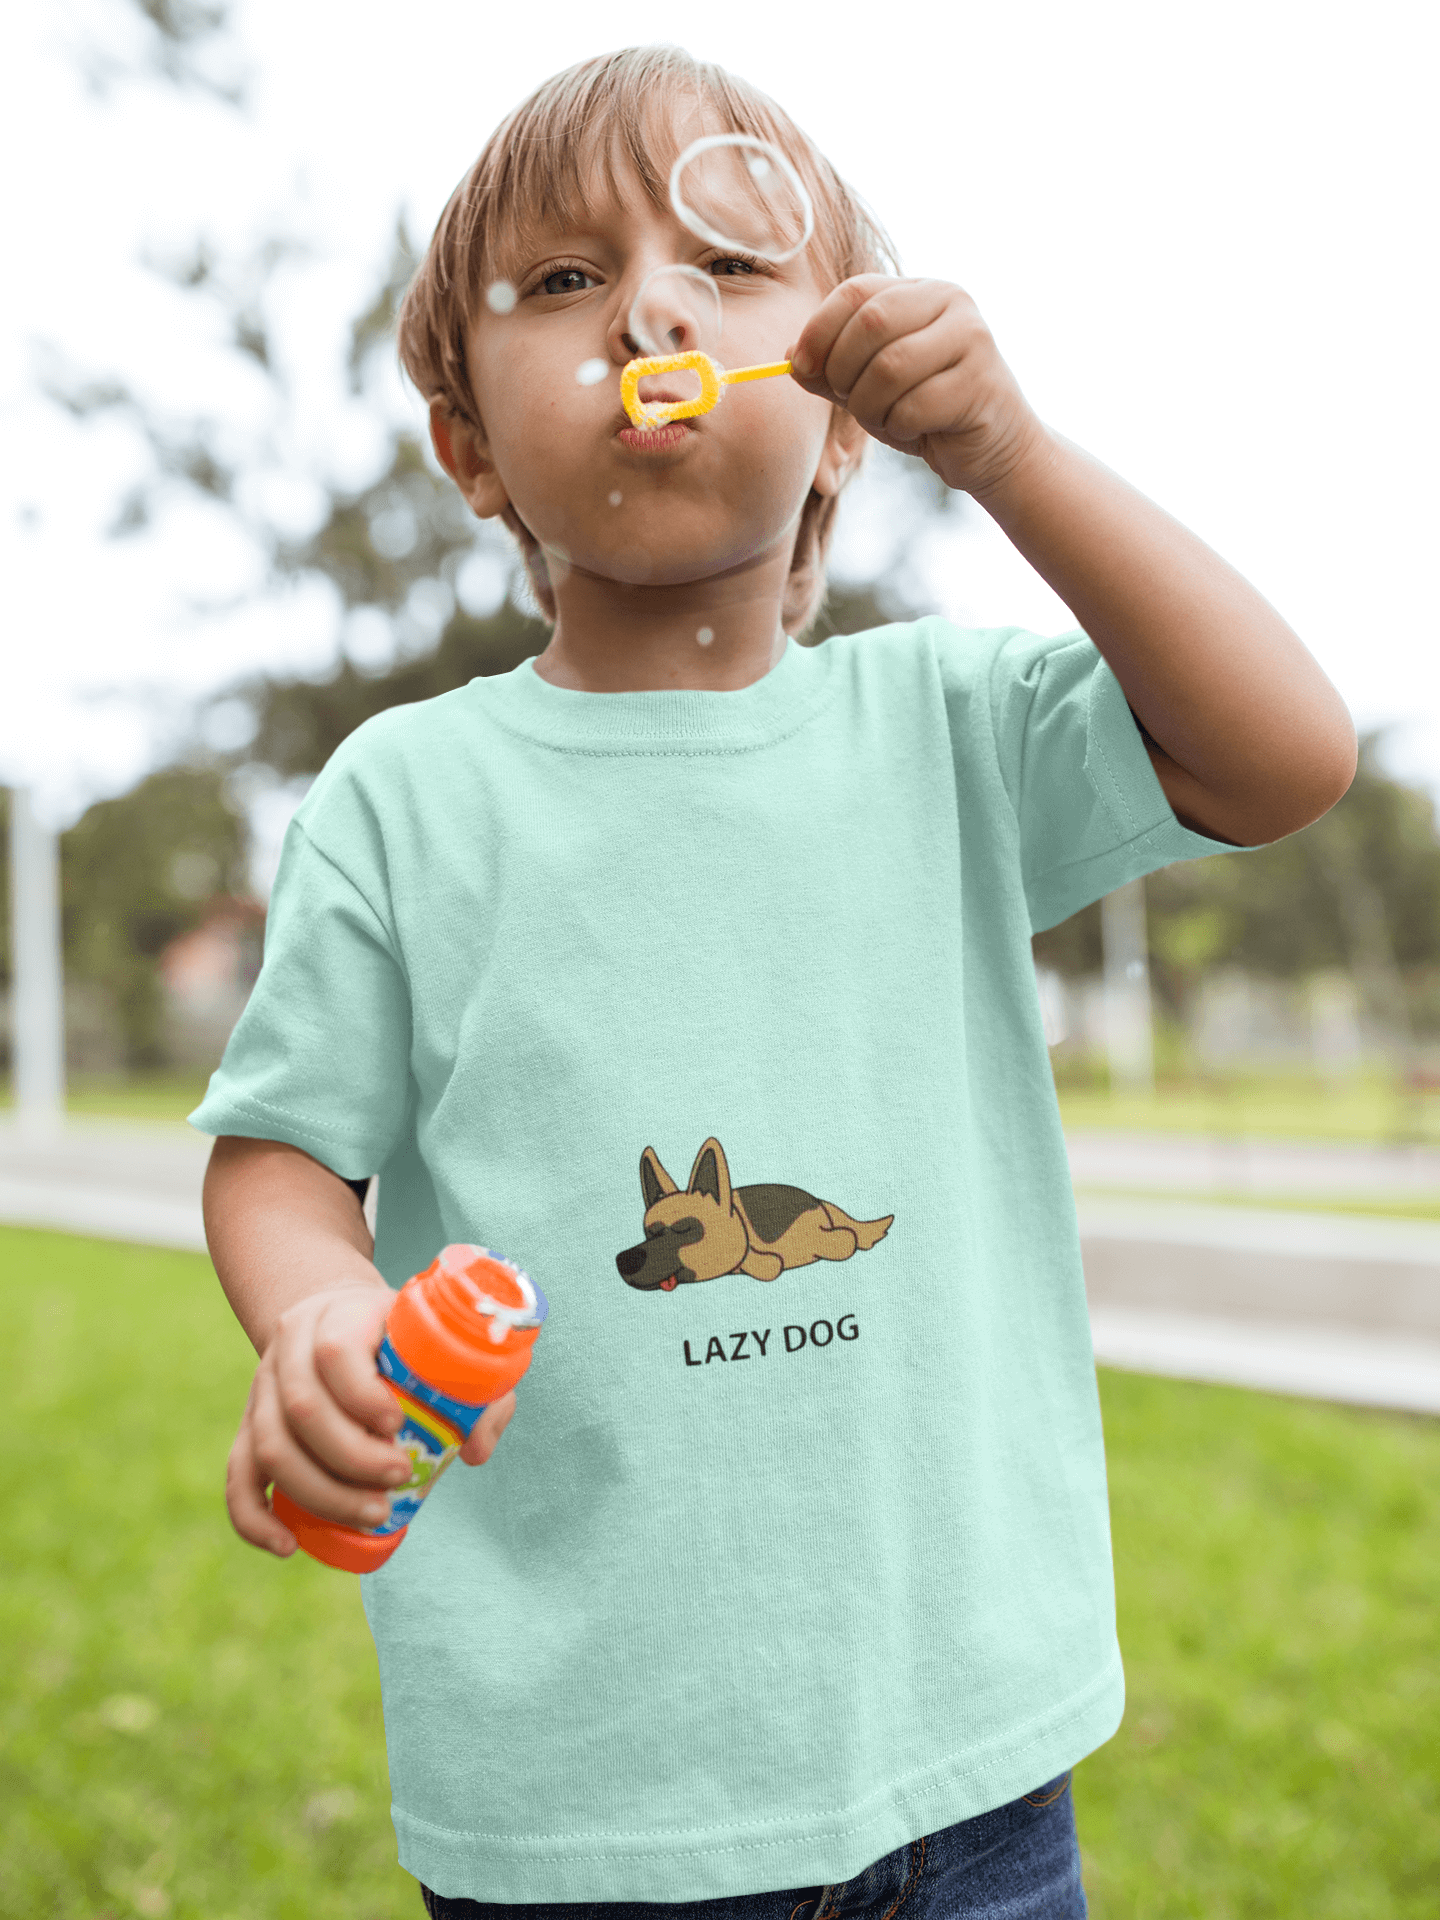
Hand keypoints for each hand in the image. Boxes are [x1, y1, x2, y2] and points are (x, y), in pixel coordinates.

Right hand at [227, 1282, 521, 1556]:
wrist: (337, 1318)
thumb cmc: (401, 1339)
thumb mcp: (440, 1343)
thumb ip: (477, 1389)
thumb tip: (472, 1451)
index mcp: (339, 1315)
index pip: (336, 1352)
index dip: (364, 1396)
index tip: (399, 1425)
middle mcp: (290, 1349)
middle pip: (301, 1407)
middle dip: (352, 1457)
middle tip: (399, 1477)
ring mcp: (262, 1389)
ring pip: (270, 1446)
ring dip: (321, 1491)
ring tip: (373, 1512)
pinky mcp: (248, 1427)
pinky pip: (237, 1477)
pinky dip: (254, 1518)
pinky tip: (287, 1546)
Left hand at [788, 275, 1046, 498]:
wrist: (992, 448)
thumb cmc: (926, 411)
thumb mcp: (869, 386)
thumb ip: (831, 368)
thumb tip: (790, 356)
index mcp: (919, 291)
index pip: (856, 291)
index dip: (819, 329)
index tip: (801, 366)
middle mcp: (950, 301)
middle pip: (871, 323)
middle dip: (844, 371)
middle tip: (849, 399)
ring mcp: (971, 338)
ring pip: (890, 367)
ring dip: (870, 406)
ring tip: (884, 419)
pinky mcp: (981, 382)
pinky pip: (914, 406)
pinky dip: (899, 427)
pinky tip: (916, 430)